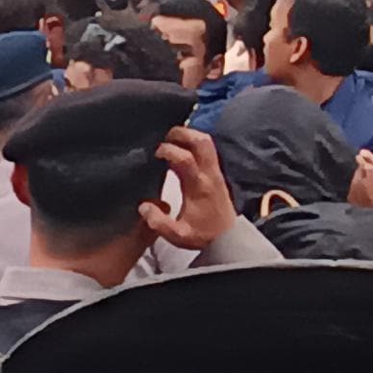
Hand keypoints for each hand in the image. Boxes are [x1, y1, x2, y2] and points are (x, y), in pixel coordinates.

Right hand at [142, 126, 234, 252]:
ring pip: (206, 142)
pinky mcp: (217, 173)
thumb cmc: (203, 235)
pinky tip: (180, 148)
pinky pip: (208, 149)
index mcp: (198, 186)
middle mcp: (209, 174)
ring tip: (171, 139)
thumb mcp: (177, 234)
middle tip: (163, 137)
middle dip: (180, 133)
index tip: (155, 153)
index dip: (168, 150)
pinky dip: (194, 142)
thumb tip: (143, 207)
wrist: (229, 239)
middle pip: (201, 141)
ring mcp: (215, 171)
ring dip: (188, 135)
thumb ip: (158, 222)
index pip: (185, 158)